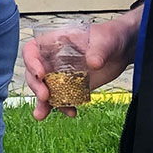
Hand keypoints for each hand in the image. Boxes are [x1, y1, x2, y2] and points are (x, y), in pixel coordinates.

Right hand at [23, 7, 141, 119]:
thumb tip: (94, 63)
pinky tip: (71, 112)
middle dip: (37, 87)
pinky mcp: (70, 87)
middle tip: (45, 96)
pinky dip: (62, 107)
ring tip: (42, 115)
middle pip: (34, 74)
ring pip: (44, 89)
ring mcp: (60, 74)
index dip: (31, 62)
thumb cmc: (110, 37)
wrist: (122, 51)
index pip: (32, 51)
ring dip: (43, 104)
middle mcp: (52, 59)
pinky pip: (60, 98)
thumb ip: (98, 51)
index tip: (41, 74)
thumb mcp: (104, 41)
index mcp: (54, 43)